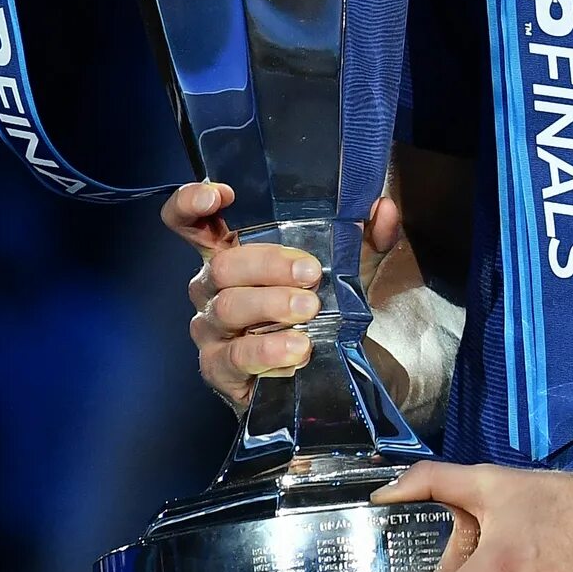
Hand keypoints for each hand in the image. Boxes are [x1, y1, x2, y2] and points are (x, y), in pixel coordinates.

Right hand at [168, 180, 405, 408]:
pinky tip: (298, 350)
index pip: (190, 223)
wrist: (319, 377)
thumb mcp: (348, 270)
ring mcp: (210, 328)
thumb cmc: (318, 311)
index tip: (221, 195)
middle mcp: (211, 287)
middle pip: (222, 265)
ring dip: (270, 306)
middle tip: (311, 274)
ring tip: (309, 311)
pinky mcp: (218, 367)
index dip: (191, 203)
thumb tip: (382, 208)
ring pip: (226, 308)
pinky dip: (269, 351)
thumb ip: (365, 238)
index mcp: (233, 254)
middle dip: (268, 264)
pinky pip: (236, 356)